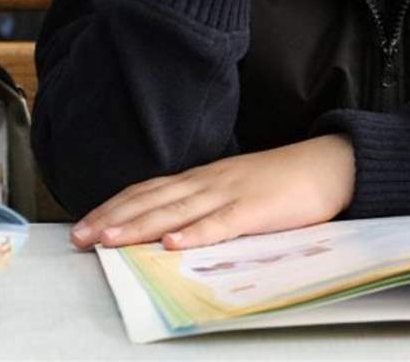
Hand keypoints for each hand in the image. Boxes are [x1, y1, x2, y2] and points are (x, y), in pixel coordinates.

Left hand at [69, 135, 355, 250]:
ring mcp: (230, 194)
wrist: (329, 164)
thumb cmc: (281, 182)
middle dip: (112, 219)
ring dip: (139, 226)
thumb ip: (203, 205)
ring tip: (110, 240)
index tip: (84, 224)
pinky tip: (173, 244)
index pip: (146, 191)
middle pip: (151, 200)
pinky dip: (195, 234)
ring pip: (176, 211)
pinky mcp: (256, 209)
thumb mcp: (233, 191)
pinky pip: (221, 224)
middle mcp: (207, 182)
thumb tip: (167, 226)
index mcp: (200, 179)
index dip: (113, 208)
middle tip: (80, 236)